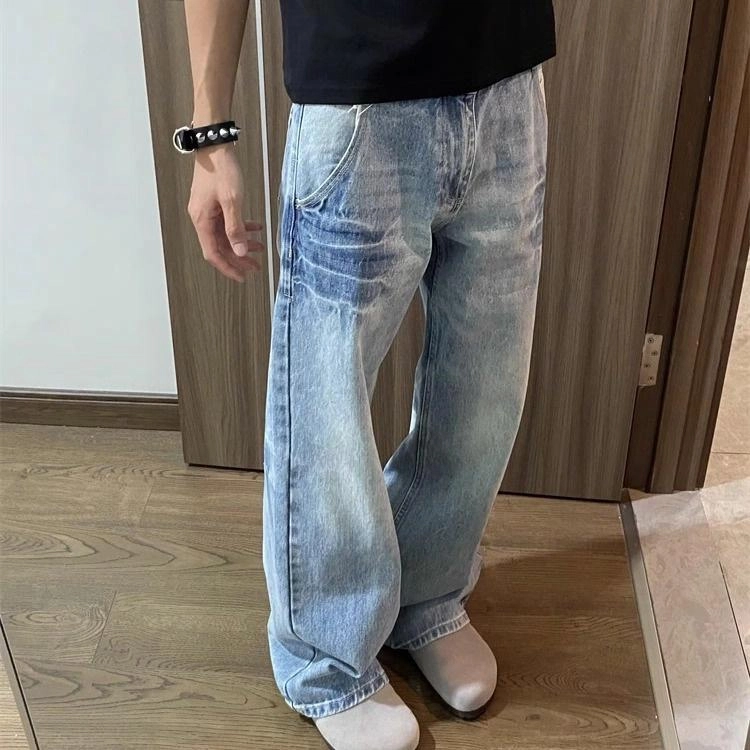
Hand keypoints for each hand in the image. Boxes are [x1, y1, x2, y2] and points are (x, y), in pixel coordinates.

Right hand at [186, 143, 263, 282]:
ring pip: (226, 235)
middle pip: (221, 247)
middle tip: (255, 267)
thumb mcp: (232, 201)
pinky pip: (228, 222)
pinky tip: (256, 227)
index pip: (214, 254)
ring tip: (259, 249)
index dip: (228, 268)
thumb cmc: (221, 170)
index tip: (242, 277)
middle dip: (239, 258)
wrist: (215, 146)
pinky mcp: (214, 203)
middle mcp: (202, 218)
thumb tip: (239, 251)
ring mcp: (208, 211)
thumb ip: (236, 228)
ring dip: (242, 243)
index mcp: (202, 221)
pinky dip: (242, 227)